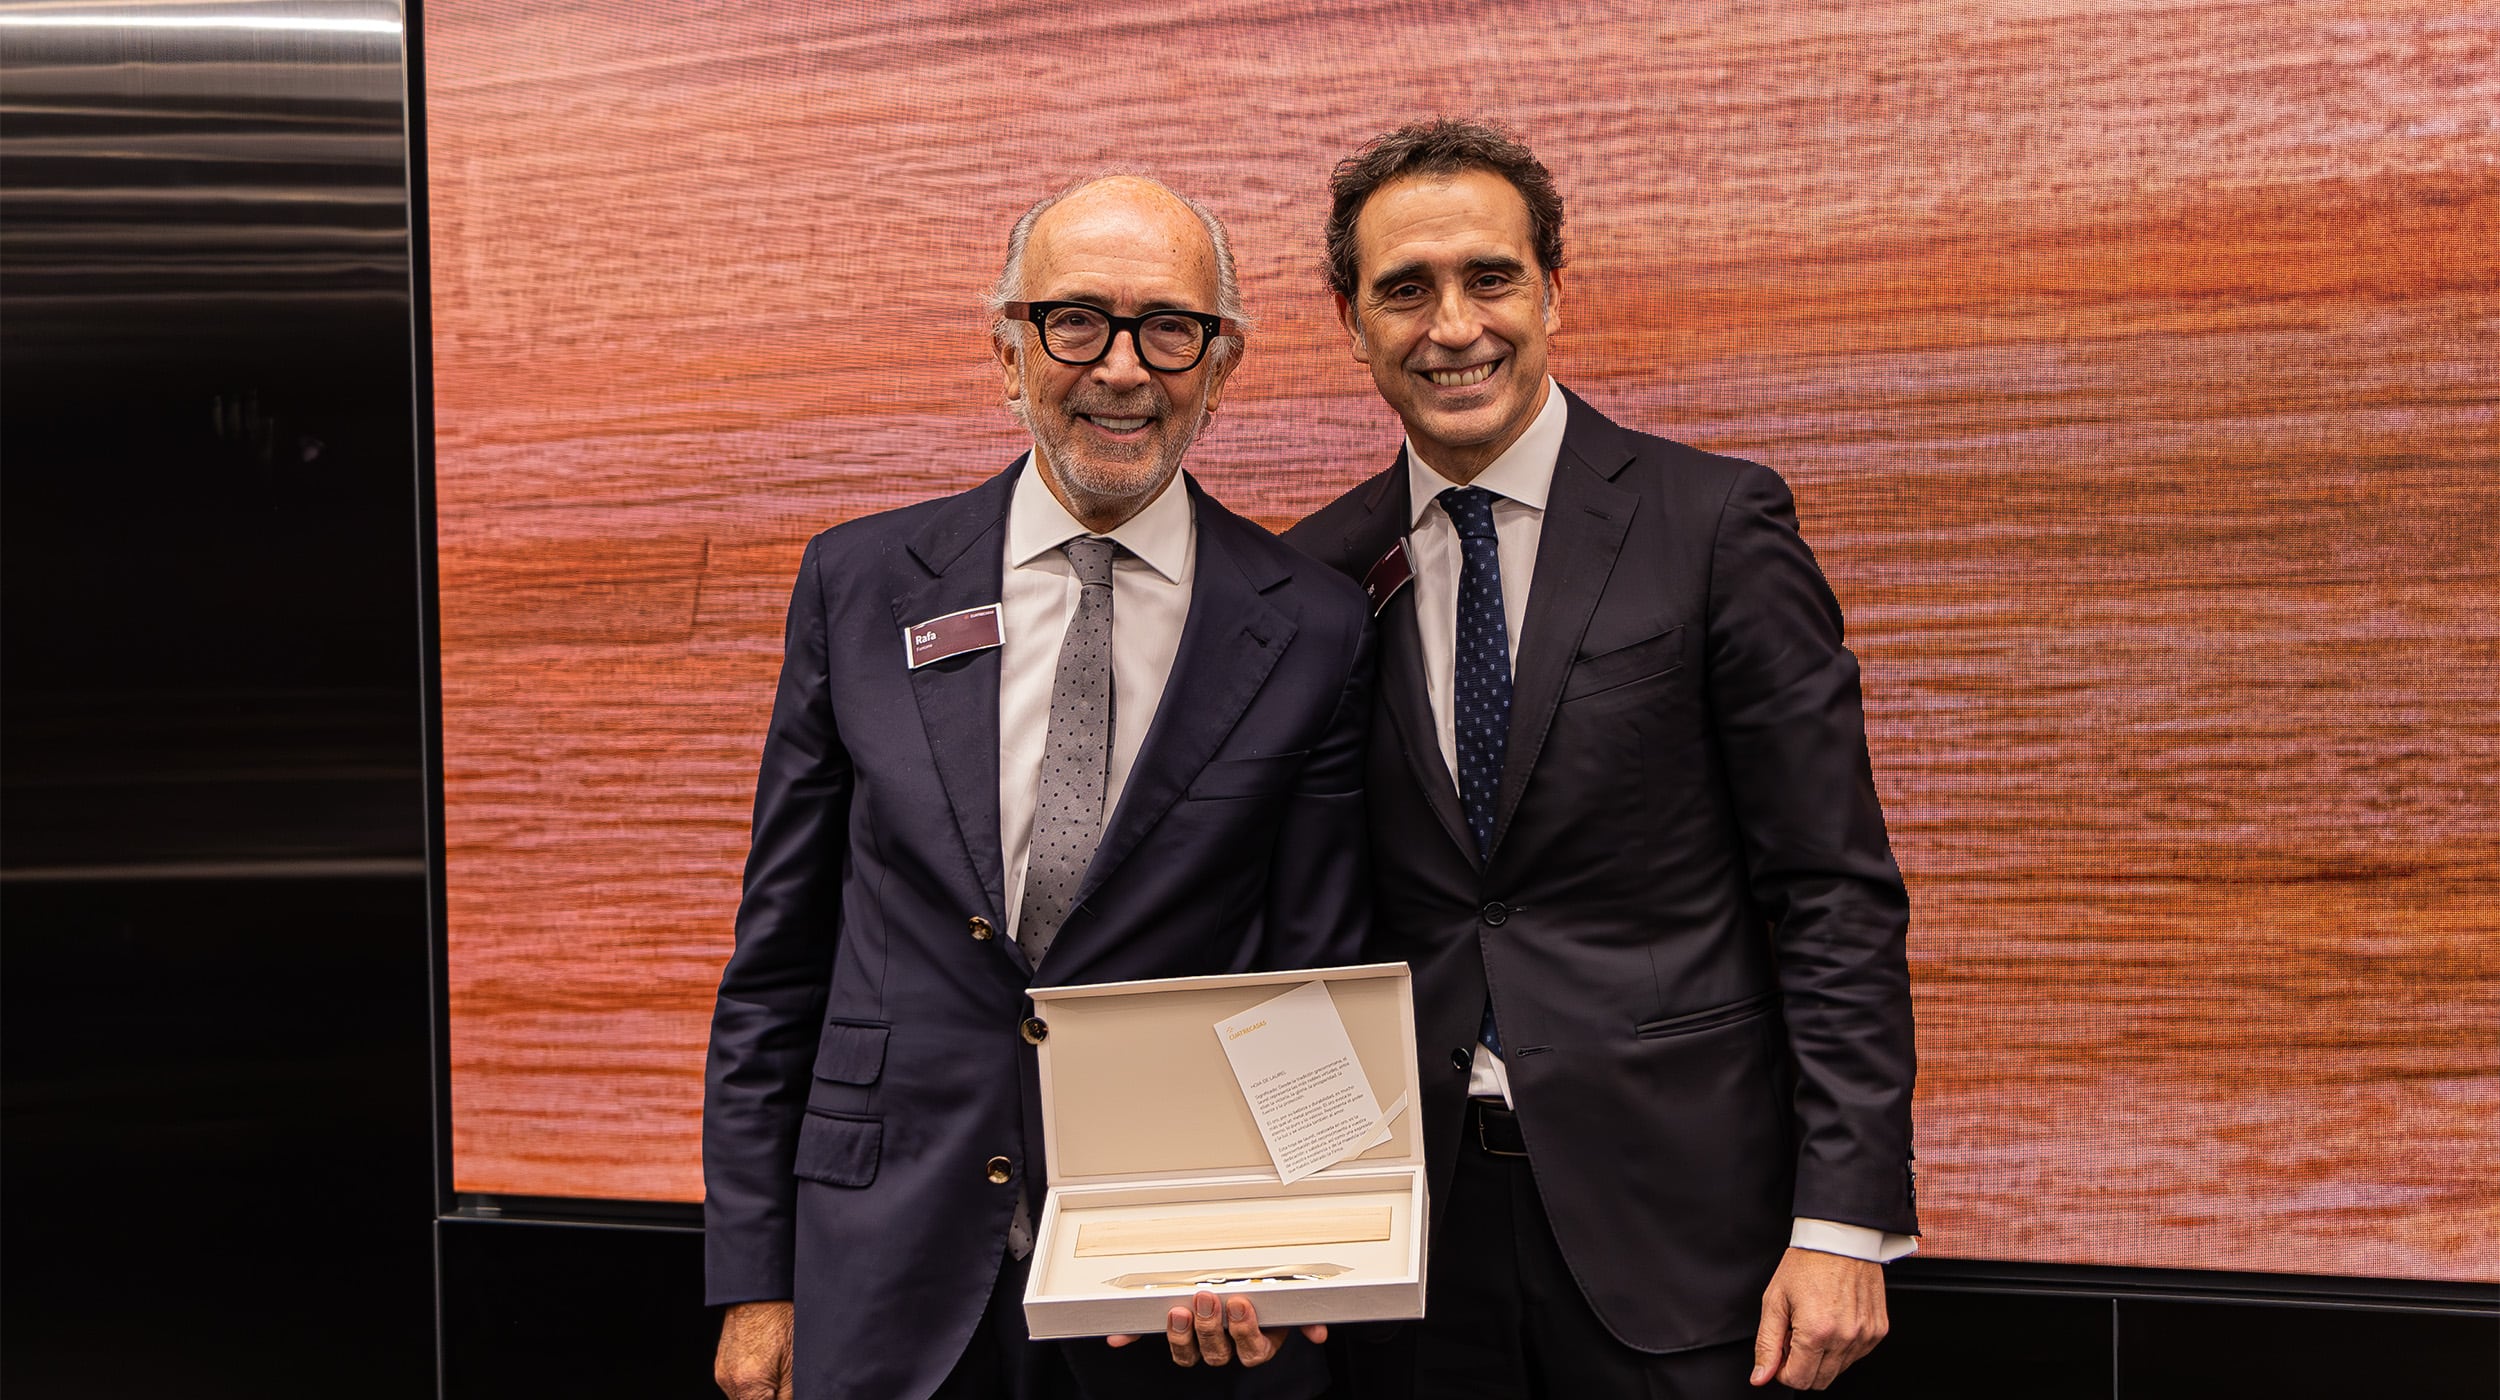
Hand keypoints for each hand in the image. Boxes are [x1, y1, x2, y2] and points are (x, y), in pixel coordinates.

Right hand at [715, 1299, 795, 1399]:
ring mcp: (722, 1373)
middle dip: (770, 1397)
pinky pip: (738, 1384)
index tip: (786, 1392)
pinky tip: (766, 1364)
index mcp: (748, 1386)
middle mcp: (729, 1382)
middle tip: (783, 1378)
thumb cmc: (779, 1319)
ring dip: (761, 1392)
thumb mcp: (794, 1362)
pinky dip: (753, 1382)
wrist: (759, 1292)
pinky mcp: (722, 1364)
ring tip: (776, 1369)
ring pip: (744, 1397)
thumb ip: (790, 1394)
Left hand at [1104, 1291, 1326, 1367]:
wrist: (1249, 1287)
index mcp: (1255, 1342)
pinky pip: (1149, 1338)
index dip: (1244, 1331)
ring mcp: (1197, 1343)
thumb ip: (1303, 1316)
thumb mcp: (1288, 1300)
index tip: (1241, 1305)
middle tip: (1207, 1298)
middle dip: (1211, 1326)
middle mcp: (1227, 1348)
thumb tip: (1319, 1333)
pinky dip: (1132, 1336)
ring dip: (1181, 1335)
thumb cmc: (1267, 1292)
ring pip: (1188, 1354)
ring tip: (1180, 1309)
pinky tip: (1117, 1336)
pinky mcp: (1171, 1332)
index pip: (1250, 1349)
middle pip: (1216, 1353)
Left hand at [1752, 1248, 1887, 1389]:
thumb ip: (1766, 1343)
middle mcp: (1845, 1337)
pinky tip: (1833, 1320)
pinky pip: (1856, 1355)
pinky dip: (1842, 1346)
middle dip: (1802, 1365)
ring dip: (1822, 1356)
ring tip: (1814, 1323)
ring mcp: (1865, 1335)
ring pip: (1838, 1370)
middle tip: (1795, 1335)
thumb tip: (1761, 1376)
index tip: (1781, 1349)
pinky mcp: (1878, 1330)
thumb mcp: (1774, 1300)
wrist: (1840, 1238)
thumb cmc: (1807, 1263)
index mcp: (1816, 1332)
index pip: (1798, 1380)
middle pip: (1819, 1381)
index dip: (1783, 1369)